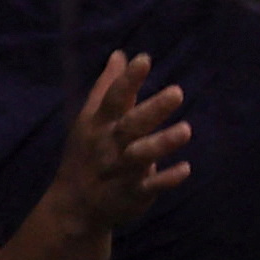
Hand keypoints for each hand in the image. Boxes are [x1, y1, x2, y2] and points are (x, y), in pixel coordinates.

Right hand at [52, 50, 192, 235]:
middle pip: (130, 126)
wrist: (73, 206)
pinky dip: (166, 178)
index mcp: (99, 124)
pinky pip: (150, 186)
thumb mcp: (91, 120)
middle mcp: (108, 146)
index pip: (112, 99)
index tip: (144, 59)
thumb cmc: (87, 153)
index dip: (127, 80)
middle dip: (152, 110)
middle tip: (178, 92)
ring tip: (187, 130)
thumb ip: (108, 87)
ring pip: (141, 156)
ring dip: (162, 143)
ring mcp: (120, 171)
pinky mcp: (132, 194)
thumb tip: (121, 53)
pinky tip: (186, 168)